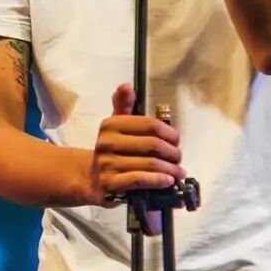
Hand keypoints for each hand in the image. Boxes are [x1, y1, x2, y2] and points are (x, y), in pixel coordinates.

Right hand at [89, 83, 184, 206]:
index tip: (176, 140)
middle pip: (153, 145)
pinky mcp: (111, 184)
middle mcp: (107, 143)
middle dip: (172, 153)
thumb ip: (124, 106)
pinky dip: (158, 180)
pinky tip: (168, 180)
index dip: (169, 133)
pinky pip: (140, 180)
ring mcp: (108, 164)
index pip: (150, 125)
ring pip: (150, 164)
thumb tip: (126, 86)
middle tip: (178, 158)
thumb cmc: (112, 150)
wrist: (91, 178)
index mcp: (111, 125)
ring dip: (170, 169)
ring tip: (178, 171)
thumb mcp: (116, 126)